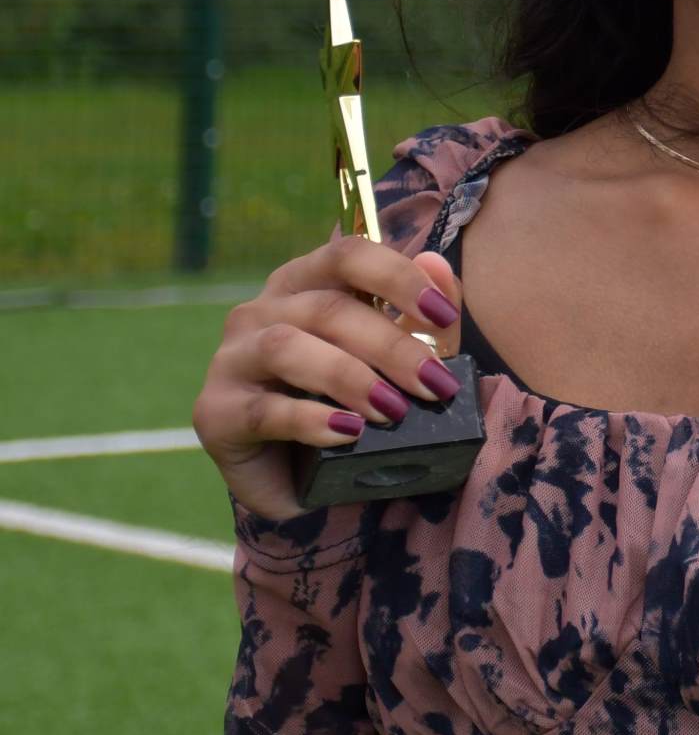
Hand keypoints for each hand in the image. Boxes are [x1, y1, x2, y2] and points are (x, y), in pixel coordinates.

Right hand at [192, 240, 463, 519]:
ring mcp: (232, 358)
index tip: (445, 315)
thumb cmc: (350, 401)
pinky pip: (264, 410)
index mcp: (305, 282)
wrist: (300, 479)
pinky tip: (347, 433)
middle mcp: (261, 310)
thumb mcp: (397, 360)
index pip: (347, 255)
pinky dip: (311, 420)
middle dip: (391, 345)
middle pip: (327, 308)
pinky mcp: (216, 411)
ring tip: (393, 411)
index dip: (398, 277)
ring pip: (287, 347)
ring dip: (349, 377)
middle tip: (435, 384)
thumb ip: (420, 315)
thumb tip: (438, 263)